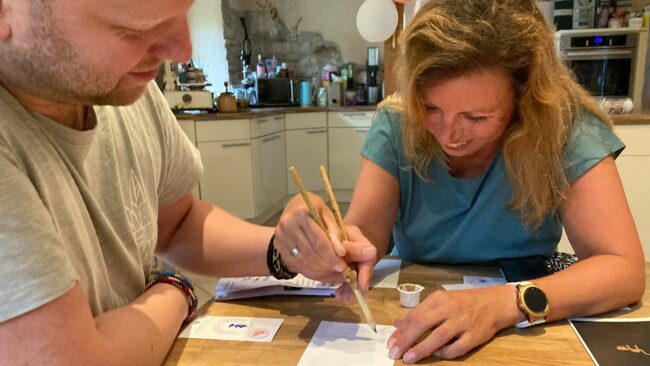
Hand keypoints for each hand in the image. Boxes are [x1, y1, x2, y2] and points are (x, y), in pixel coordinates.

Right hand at [274, 194, 376, 285]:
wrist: (293, 211)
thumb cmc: (316, 211)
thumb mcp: (330, 217)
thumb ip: (339, 233)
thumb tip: (350, 252)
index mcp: (302, 213)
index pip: (320, 241)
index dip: (332, 255)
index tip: (344, 265)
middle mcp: (287, 225)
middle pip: (312, 253)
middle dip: (329, 265)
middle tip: (342, 271)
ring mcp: (280, 237)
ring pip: (305, 261)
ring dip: (321, 270)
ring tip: (334, 272)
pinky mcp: (279, 248)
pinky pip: (297, 265)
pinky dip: (312, 271)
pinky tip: (323, 271)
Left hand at [387, 285, 520, 362]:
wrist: (495, 303)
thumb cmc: (464, 303)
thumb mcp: (441, 301)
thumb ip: (419, 312)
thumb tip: (397, 323)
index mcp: (439, 299)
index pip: (415, 315)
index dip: (401, 330)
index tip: (390, 342)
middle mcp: (450, 308)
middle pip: (423, 324)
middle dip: (406, 339)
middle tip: (394, 352)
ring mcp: (463, 322)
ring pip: (439, 336)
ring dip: (421, 348)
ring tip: (408, 358)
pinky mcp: (475, 335)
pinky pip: (457, 348)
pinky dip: (445, 353)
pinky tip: (437, 355)